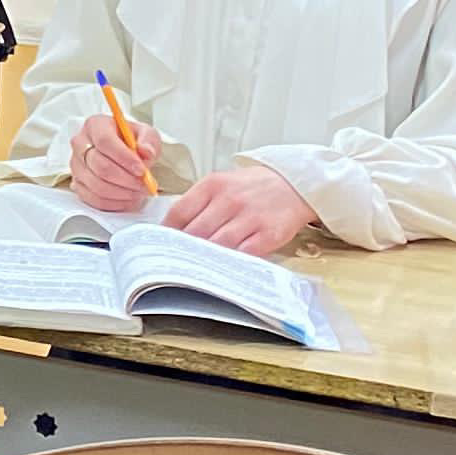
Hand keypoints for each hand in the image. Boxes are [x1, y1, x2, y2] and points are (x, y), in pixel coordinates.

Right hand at [69, 110, 162, 212]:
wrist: (123, 152)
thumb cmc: (131, 141)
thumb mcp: (146, 134)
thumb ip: (149, 141)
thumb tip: (146, 151)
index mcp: (95, 125)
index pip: (105, 142)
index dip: (124, 158)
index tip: (141, 170)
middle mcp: (80, 143)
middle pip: (100, 166)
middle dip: (126, 179)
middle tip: (144, 184)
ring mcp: (76, 165)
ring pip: (97, 185)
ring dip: (122, 193)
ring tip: (138, 192)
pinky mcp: (77, 183)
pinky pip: (94, 199)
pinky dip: (114, 203)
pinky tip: (127, 198)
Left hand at [170, 165, 318, 256]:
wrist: (294, 184)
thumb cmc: (253, 187)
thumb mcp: (222, 183)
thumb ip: (199, 203)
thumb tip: (173, 229)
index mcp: (212, 185)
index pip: (179, 212)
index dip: (167, 233)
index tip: (161, 246)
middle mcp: (229, 200)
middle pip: (195, 232)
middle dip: (183, 250)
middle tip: (175, 263)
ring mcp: (250, 217)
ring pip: (217, 245)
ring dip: (204, 260)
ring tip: (195, 271)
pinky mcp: (269, 234)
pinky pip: (244, 254)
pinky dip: (231, 264)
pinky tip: (223, 269)